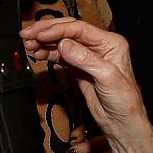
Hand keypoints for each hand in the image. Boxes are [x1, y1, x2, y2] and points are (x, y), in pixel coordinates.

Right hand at [22, 18, 152, 152]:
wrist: (123, 123)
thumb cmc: (125, 102)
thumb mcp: (107, 78)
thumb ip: (86, 60)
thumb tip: (65, 44)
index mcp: (111, 43)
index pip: (80, 29)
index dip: (58, 30)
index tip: (41, 34)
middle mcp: (100, 46)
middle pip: (68, 31)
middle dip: (46, 31)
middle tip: (27, 34)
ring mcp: (88, 56)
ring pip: (62, 42)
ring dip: (44, 42)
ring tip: (28, 44)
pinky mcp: (80, 68)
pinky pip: (61, 56)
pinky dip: (48, 53)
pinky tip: (38, 53)